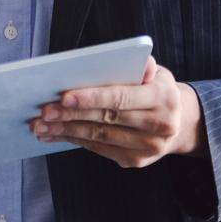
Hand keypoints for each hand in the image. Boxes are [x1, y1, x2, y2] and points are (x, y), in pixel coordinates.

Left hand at [31, 57, 204, 167]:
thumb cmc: (156, 89)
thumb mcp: (156, 73)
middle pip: (106, 119)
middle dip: (71, 115)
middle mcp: (160, 125)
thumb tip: (140, 61)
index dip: (92, 97)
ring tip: (40, 126)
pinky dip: (74, 140)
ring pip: (100, 137)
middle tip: (43, 112)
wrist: (180, 123)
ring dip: (66, 131)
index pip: (122, 97)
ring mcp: (149, 147)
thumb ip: (143, 67)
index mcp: (163, 97)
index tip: (63, 96)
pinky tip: (54, 134)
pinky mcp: (136, 160)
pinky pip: (100, 149)